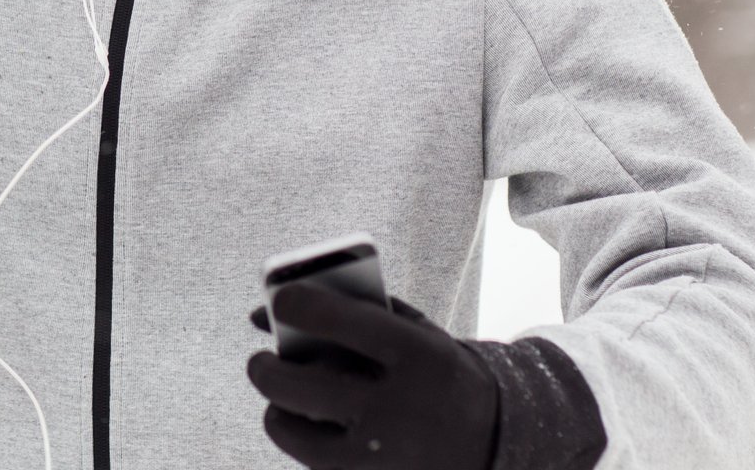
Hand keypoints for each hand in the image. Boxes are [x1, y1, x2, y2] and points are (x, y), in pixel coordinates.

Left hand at [247, 284, 498, 468]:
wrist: (494, 438)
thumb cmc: (435, 371)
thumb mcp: (413, 332)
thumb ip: (352, 312)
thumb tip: (266, 315)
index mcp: (417, 356)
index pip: (341, 321)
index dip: (298, 304)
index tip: (279, 300)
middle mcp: (399, 407)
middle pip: (301, 387)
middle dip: (265, 370)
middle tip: (260, 362)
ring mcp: (385, 454)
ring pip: (296, 437)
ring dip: (277, 413)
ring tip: (279, 400)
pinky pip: (313, 464)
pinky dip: (303, 442)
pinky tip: (309, 427)